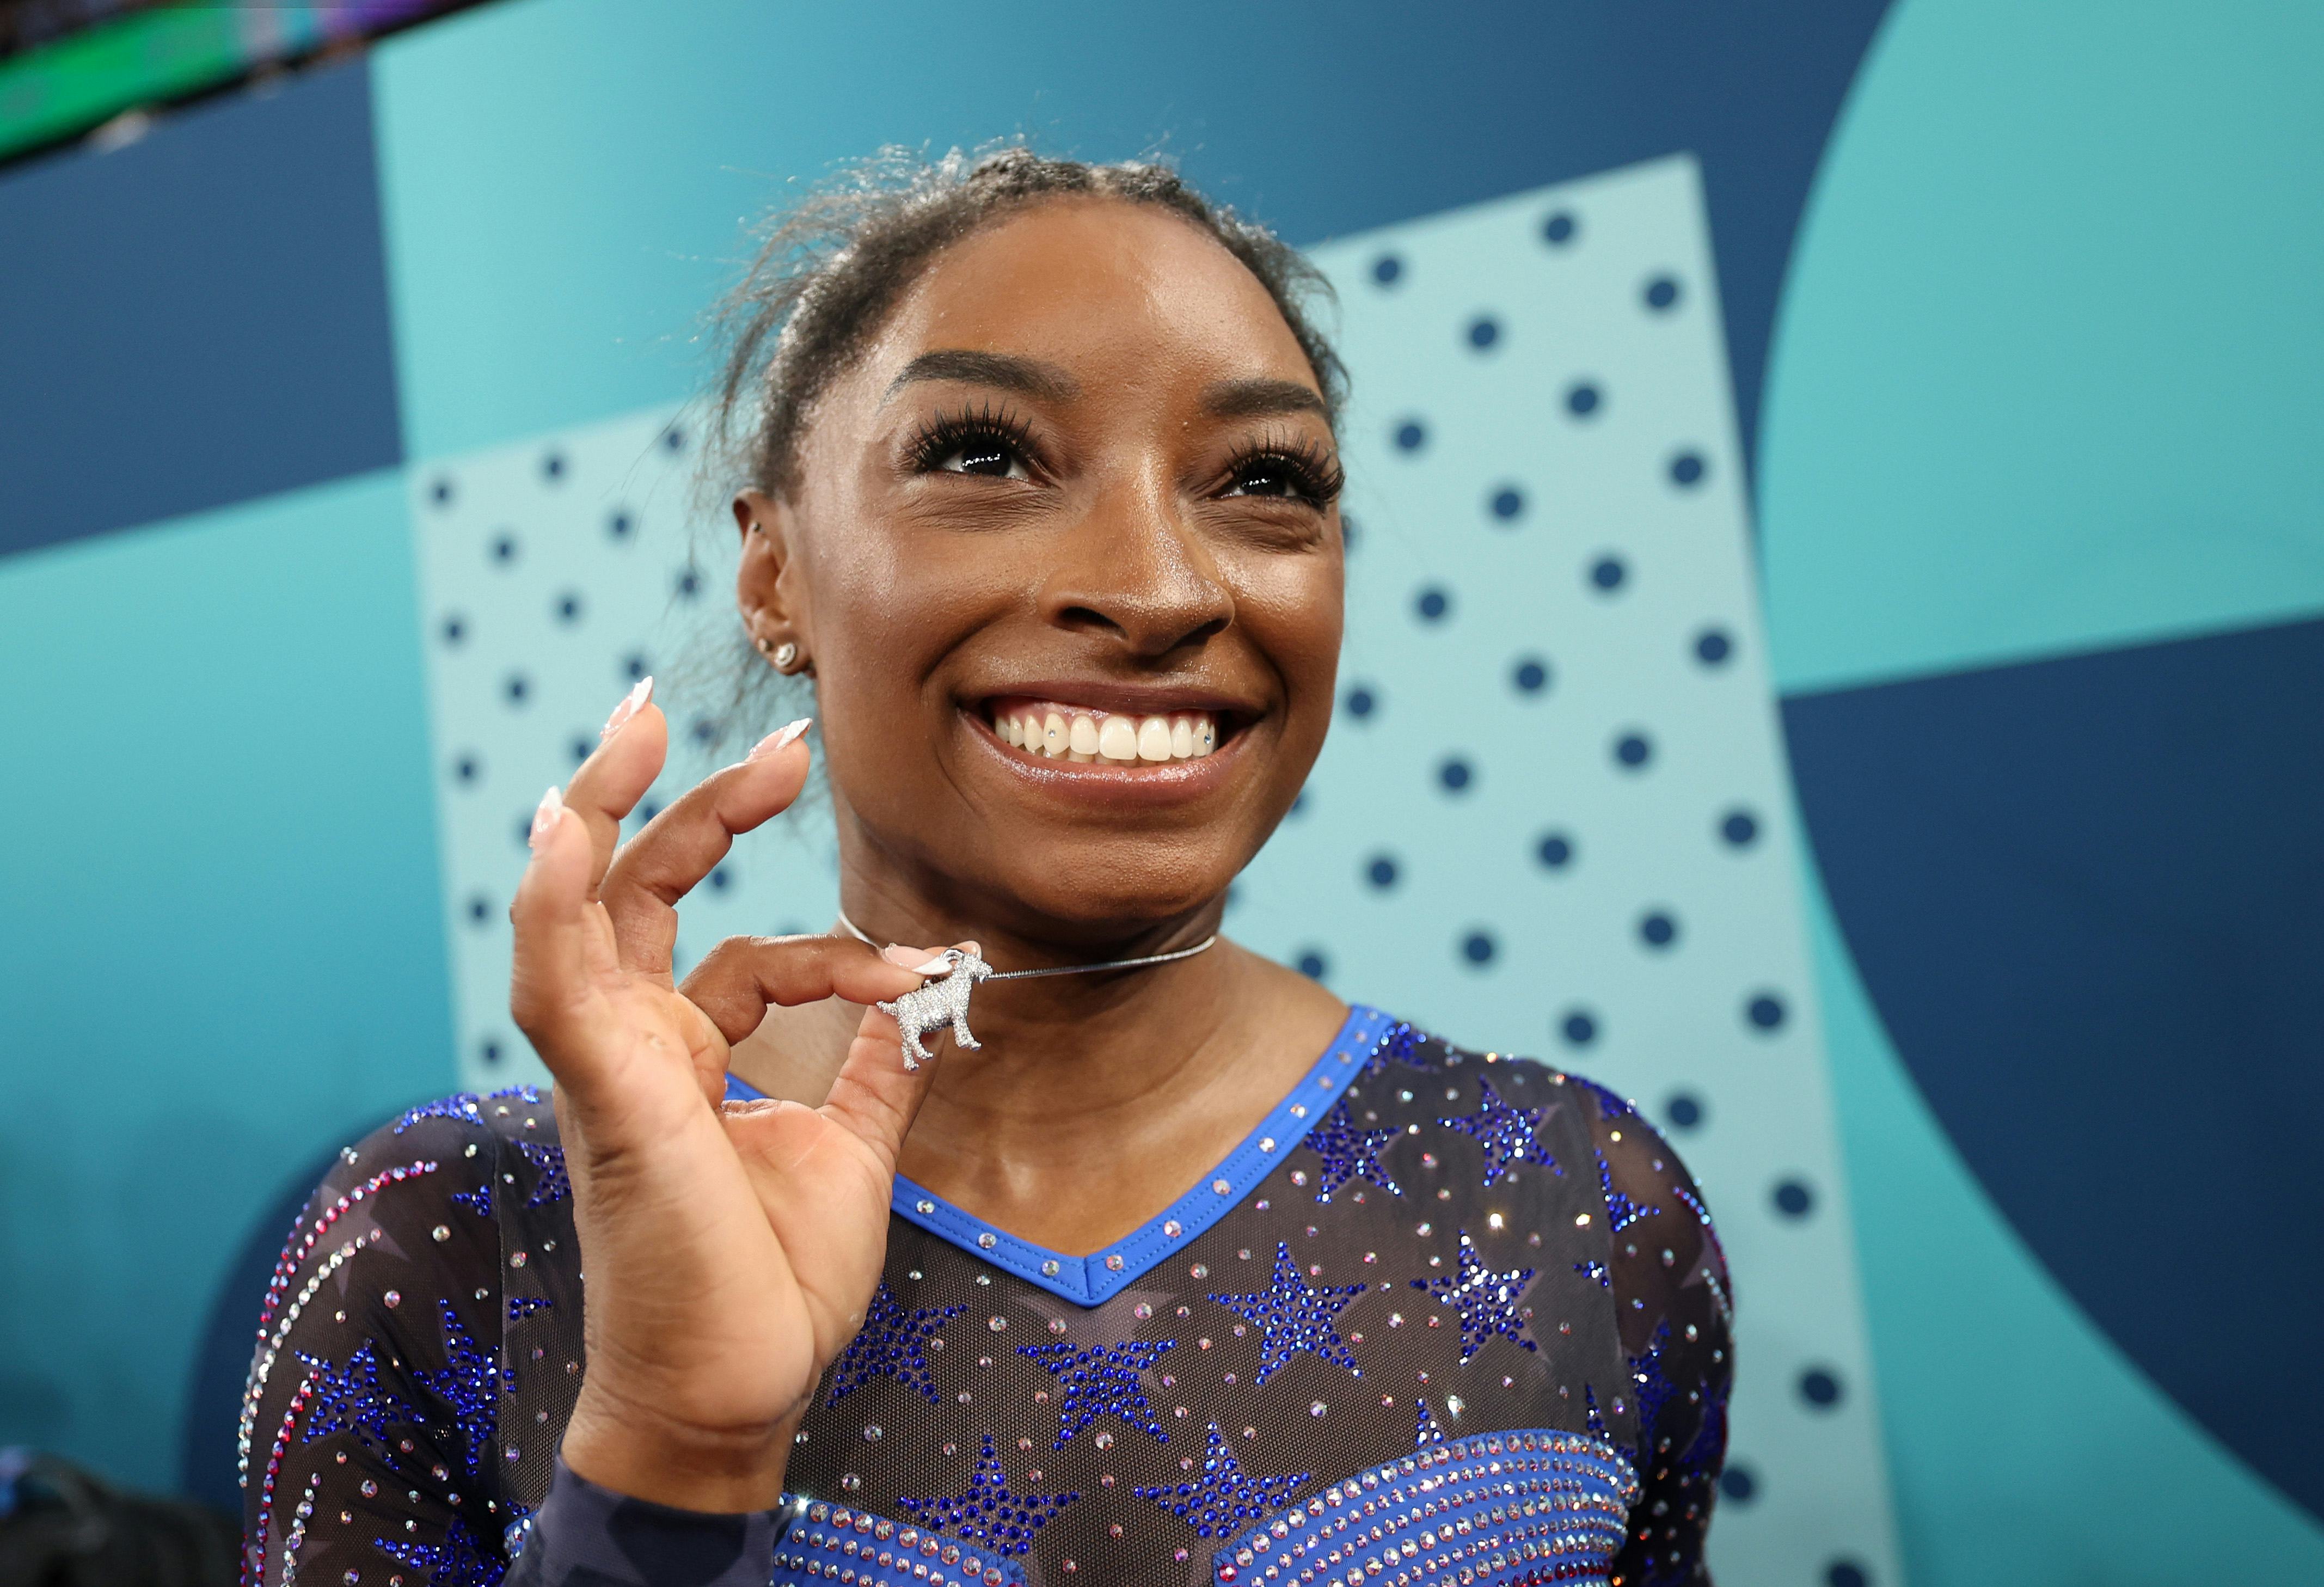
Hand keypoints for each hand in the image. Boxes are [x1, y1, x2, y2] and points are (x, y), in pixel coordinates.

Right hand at [510, 685, 954, 1511]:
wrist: (737, 1389)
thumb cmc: (770, 1286)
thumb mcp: (849, 1153)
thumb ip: (875, 1072)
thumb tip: (925, 1001)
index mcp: (691, 1057)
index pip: (754, 955)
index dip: (840, 946)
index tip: (920, 965)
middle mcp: (639, 1046)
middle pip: (645, 891)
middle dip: (701, 804)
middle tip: (785, 744)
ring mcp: (609, 1063)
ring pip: (578, 907)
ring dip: (603, 807)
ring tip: (640, 721)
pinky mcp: (598, 1090)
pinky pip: (554, 977)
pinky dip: (554, 898)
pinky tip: (564, 825)